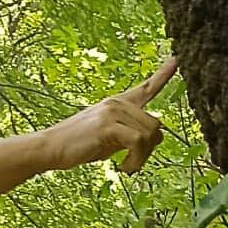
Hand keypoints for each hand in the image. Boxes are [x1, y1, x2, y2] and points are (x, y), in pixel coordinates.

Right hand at [42, 58, 176, 173]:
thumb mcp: (108, 138)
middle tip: (132, 163)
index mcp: (118, 103)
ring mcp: (113, 112)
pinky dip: (135, 160)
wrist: (50, 148)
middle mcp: (118, 103)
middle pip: (156, 125)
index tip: (177, 59)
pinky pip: (138, 142)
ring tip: (127, 167)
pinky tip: (124, 168)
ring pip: (150, 134)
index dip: (164, 74)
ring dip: (142, 158)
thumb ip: (129, 134)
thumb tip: (150, 140)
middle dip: (149, 149)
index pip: (146, 87)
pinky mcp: (108, 125)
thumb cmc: (77, 146)